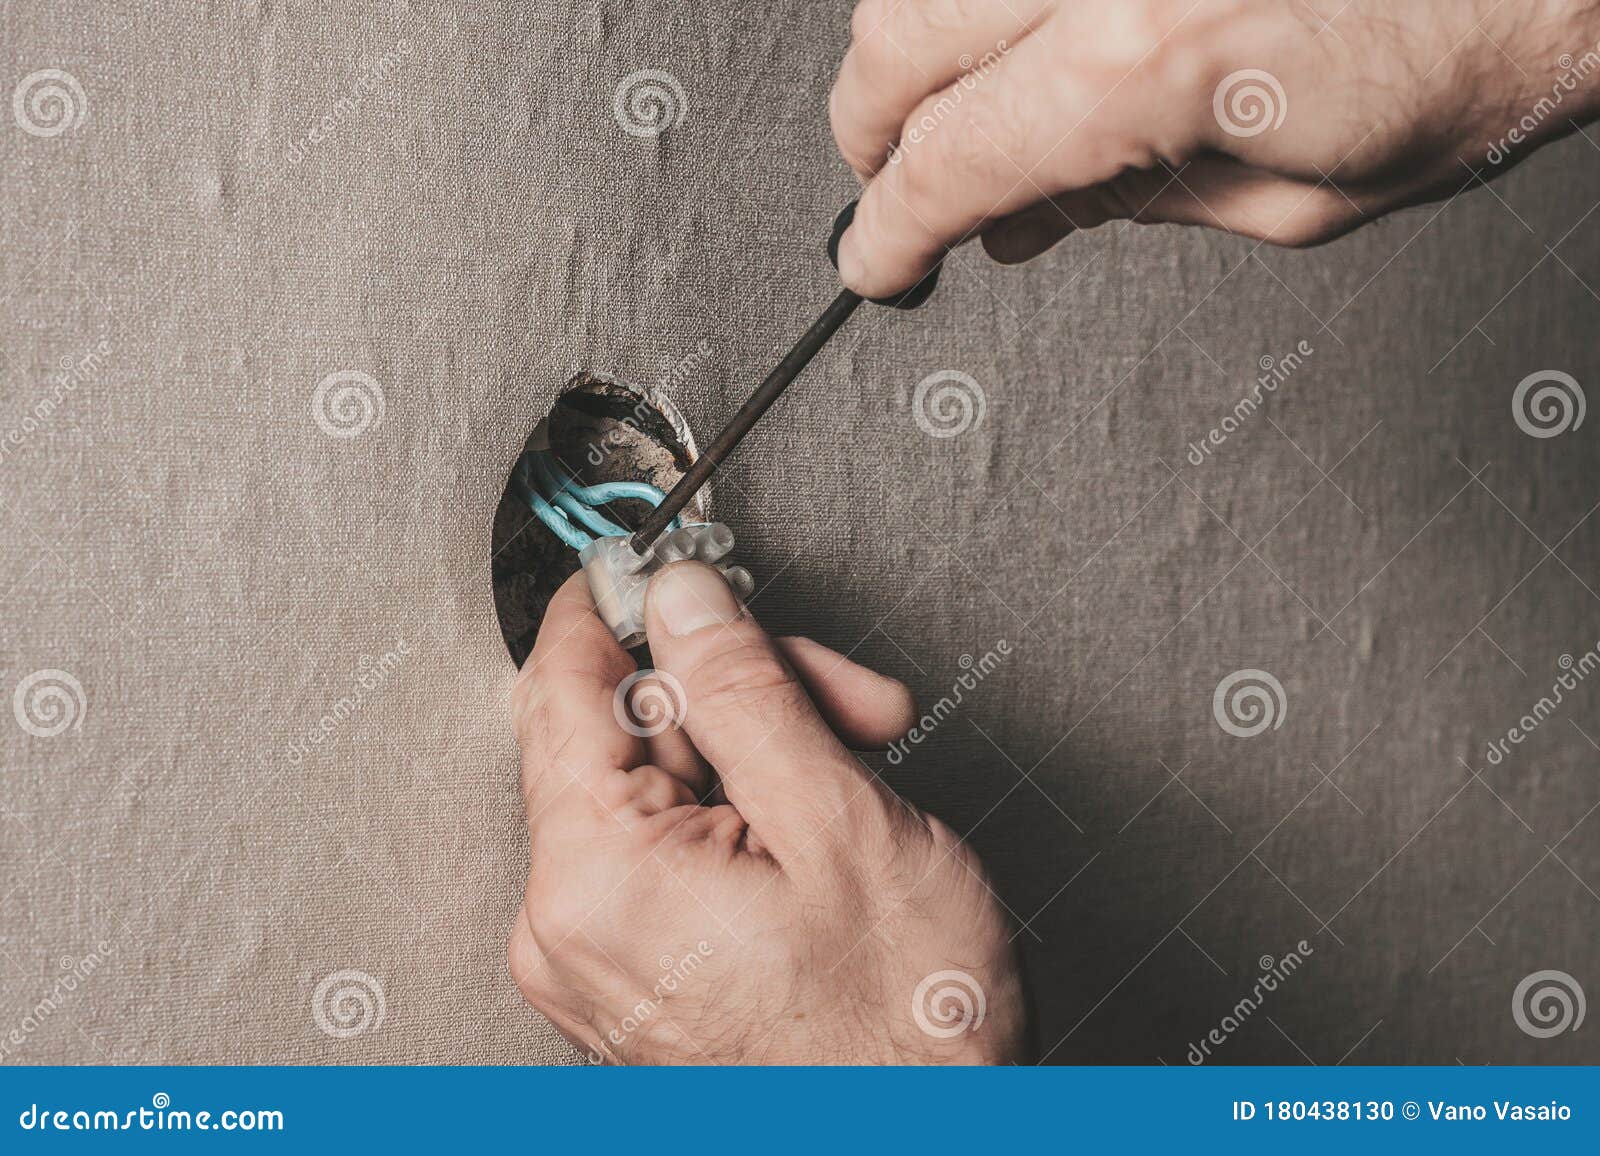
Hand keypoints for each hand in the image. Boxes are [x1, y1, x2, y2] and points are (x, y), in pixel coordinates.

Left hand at [507, 564, 1027, 1063]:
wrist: (926, 1144)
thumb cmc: (898, 1037)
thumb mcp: (838, 820)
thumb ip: (745, 689)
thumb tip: (685, 600)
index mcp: (595, 875)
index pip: (563, 679)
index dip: (623, 603)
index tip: (666, 563)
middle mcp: (569, 922)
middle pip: (628, 730)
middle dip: (744, 693)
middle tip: (846, 697)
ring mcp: (599, 956)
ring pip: (662, 786)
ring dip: (764, 753)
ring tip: (861, 769)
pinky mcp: (637, 973)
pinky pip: (669, 850)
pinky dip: (747, 816)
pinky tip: (823, 822)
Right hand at [829, 0, 1599, 296]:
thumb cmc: (1480, 43)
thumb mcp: (1296, 197)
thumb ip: (1130, 209)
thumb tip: (1024, 220)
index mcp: (1149, 57)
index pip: (946, 162)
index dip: (889, 229)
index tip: (879, 260)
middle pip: (895, 41)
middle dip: (873, 132)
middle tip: (899, 184)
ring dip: (916, 46)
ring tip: (966, 106)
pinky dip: (984, 4)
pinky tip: (1018, 38)